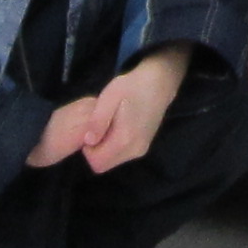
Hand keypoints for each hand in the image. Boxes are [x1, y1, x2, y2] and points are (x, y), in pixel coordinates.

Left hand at [35, 45, 190, 173]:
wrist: (160, 83)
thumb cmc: (132, 86)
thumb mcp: (109, 97)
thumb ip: (98, 120)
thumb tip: (87, 142)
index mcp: (125, 139)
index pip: (97, 163)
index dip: (87, 150)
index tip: (90, 130)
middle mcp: (134, 150)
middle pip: (104, 165)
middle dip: (95, 150)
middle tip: (98, 126)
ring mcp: (141, 150)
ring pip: (112, 161)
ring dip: (104, 148)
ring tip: (108, 124)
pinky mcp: (143, 147)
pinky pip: (121, 156)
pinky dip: (113, 147)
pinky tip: (116, 127)